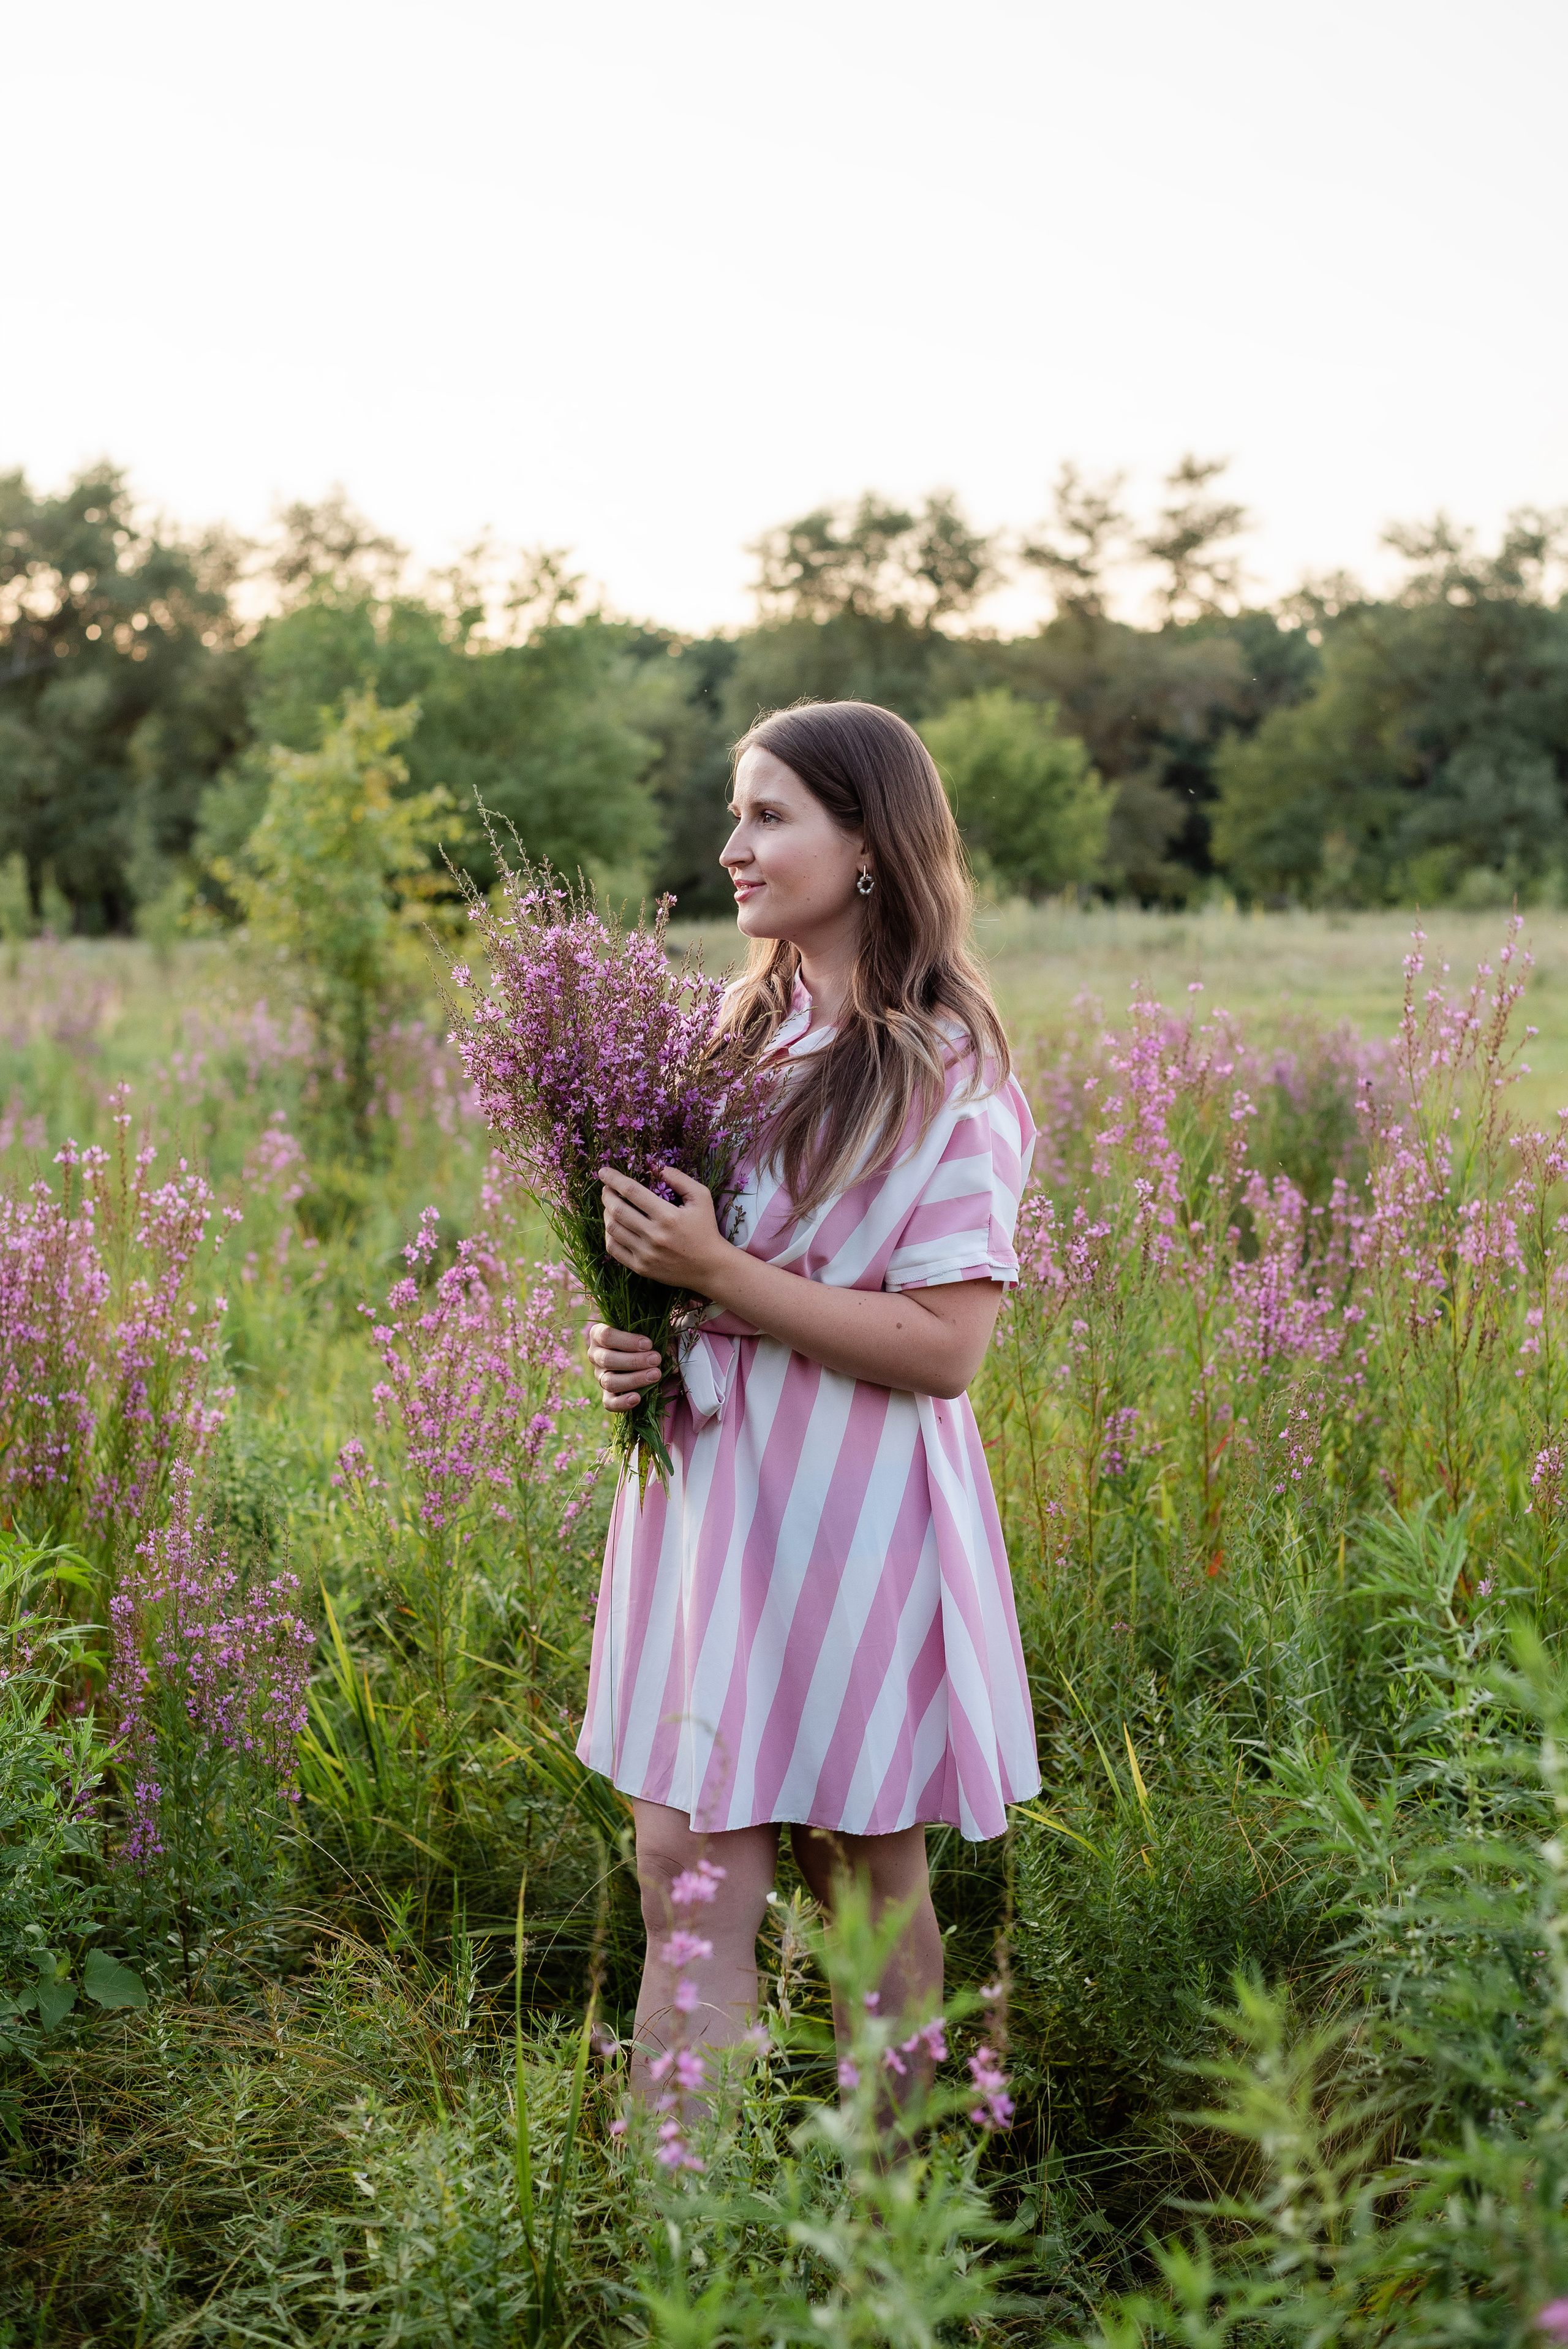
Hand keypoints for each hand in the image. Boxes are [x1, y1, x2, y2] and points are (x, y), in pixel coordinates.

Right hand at [587, 1323, 663, 1412]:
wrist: (645, 1355)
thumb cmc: (646, 1338)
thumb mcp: (653, 1330)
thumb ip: (660, 1338)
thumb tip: (671, 1360)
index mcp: (599, 1334)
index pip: (606, 1336)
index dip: (627, 1341)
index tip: (648, 1344)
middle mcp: (595, 1355)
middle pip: (607, 1359)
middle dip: (634, 1361)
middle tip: (656, 1359)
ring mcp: (600, 1376)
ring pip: (609, 1381)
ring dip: (633, 1379)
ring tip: (655, 1375)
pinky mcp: (607, 1394)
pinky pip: (608, 1403)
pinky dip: (621, 1403)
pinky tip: (637, 1398)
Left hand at [598, 1165, 728, 1292]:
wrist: (710, 1267)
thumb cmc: (705, 1229)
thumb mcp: (701, 1197)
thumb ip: (680, 1179)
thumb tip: (656, 1166)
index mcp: (668, 1216)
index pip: (632, 1191)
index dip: (614, 1179)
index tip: (604, 1172)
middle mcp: (654, 1235)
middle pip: (618, 1210)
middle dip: (607, 1195)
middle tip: (606, 1188)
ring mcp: (646, 1253)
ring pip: (613, 1229)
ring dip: (606, 1214)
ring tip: (610, 1206)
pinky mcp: (641, 1267)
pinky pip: (614, 1249)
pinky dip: (609, 1235)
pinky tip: (613, 1226)